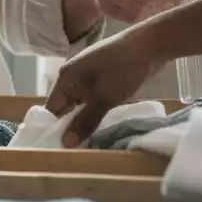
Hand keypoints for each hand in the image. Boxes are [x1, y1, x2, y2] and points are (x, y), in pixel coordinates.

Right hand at [44, 27, 166, 146]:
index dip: (54, 129)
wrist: (149, 46)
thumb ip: (84, 121)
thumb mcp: (104, 98)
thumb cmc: (123, 69)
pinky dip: (94, 113)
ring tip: (88, 146)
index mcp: (66, 77)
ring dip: (84, 121)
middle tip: (74, 154)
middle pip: (65, 107)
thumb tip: (65, 143)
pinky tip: (101, 128)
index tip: (58, 152)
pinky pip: (91, 101)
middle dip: (69, 128)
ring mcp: (88, 77)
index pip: (52, 109)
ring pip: (80, 105)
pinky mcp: (102, 79)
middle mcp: (73, 76)